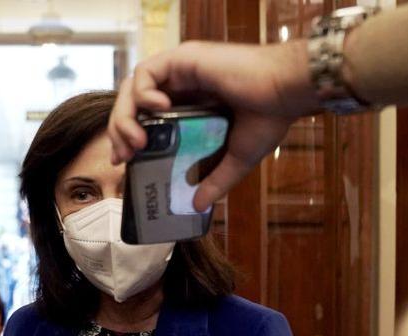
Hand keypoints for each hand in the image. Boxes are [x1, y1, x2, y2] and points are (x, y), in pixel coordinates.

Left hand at [108, 39, 320, 210]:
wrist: (287, 93)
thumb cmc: (270, 117)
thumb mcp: (237, 158)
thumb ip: (215, 180)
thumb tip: (197, 206)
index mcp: (190, 103)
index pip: (145, 116)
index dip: (128, 136)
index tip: (124, 160)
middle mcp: (181, 83)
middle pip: (132, 102)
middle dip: (120, 129)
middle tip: (124, 155)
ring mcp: (181, 69)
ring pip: (133, 86)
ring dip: (125, 114)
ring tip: (136, 140)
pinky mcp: (183, 58)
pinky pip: (147, 71)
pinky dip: (143, 91)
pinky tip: (158, 109)